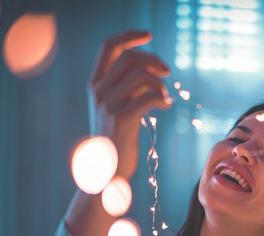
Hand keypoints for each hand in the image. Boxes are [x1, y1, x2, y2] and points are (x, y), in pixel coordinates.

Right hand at [88, 30, 171, 179]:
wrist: (106, 170)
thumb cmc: (117, 138)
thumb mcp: (116, 107)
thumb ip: (126, 87)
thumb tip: (151, 69)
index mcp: (96, 84)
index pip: (109, 47)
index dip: (130, 36)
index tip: (149, 36)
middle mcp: (99, 90)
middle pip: (130, 57)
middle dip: (154, 60)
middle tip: (167, 72)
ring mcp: (109, 104)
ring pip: (142, 75)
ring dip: (160, 83)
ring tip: (164, 96)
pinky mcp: (123, 119)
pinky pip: (149, 97)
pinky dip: (163, 98)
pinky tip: (165, 106)